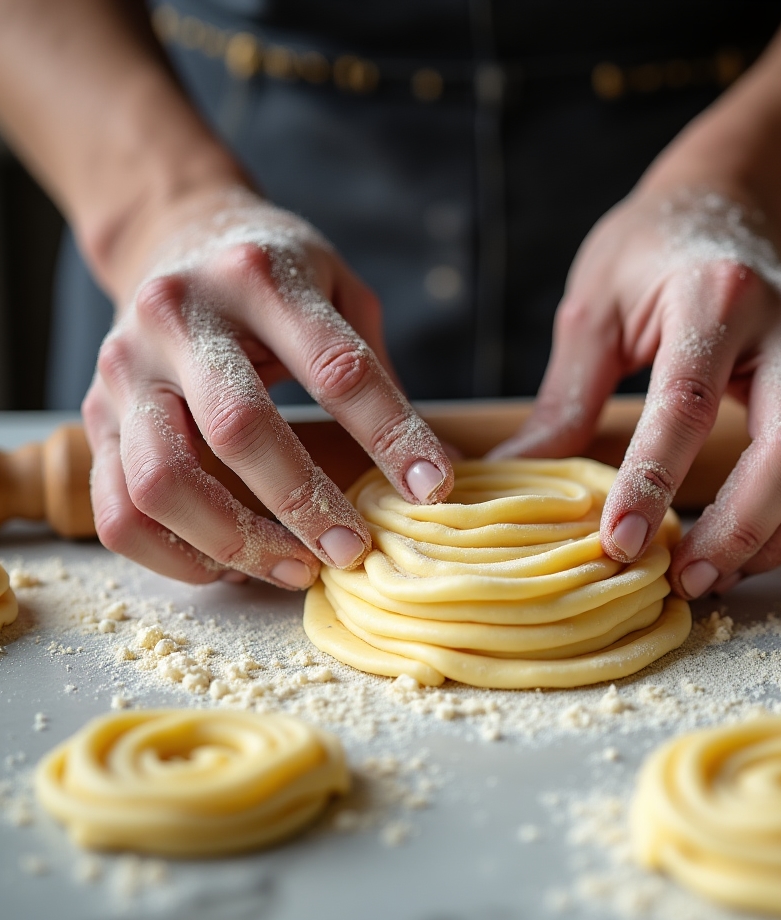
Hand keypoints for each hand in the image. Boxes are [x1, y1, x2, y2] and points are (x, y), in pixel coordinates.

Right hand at [83, 187, 452, 588]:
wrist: (170, 238)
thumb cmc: (271, 273)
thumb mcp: (337, 287)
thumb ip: (376, 368)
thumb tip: (424, 470)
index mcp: (258, 278)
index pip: (336, 367)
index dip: (391, 434)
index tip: (431, 488)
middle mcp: (179, 319)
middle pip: (238, 429)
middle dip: (305, 504)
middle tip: (353, 550)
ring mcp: (126, 370)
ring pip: (162, 483)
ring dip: (237, 543)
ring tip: (296, 568)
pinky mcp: (96, 416)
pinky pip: (118, 512)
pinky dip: (174, 558)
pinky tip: (231, 565)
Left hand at [493, 190, 780, 598]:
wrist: (729, 203)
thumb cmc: (649, 252)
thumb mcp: (593, 309)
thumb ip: (566, 396)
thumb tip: (514, 473)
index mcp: (716, 294)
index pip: (685, 404)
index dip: (652, 482)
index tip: (618, 542)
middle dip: (739, 529)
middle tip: (684, 579)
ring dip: (777, 537)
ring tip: (713, 575)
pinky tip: (748, 545)